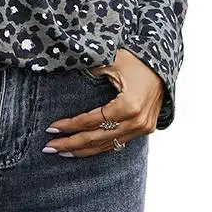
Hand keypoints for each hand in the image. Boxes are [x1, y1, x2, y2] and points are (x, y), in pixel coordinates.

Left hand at [43, 48, 163, 156]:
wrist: (163, 64)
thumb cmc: (135, 60)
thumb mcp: (111, 61)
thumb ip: (90, 70)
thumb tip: (63, 70)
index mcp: (128, 105)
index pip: (92, 121)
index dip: (70, 126)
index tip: (51, 128)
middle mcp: (137, 121)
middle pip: (97, 138)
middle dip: (71, 143)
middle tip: (49, 147)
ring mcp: (142, 128)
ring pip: (107, 145)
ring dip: (83, 150)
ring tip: (61, 152)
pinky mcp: (144, 129)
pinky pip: (118, 143)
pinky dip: (99, 147)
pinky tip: (83, 149)